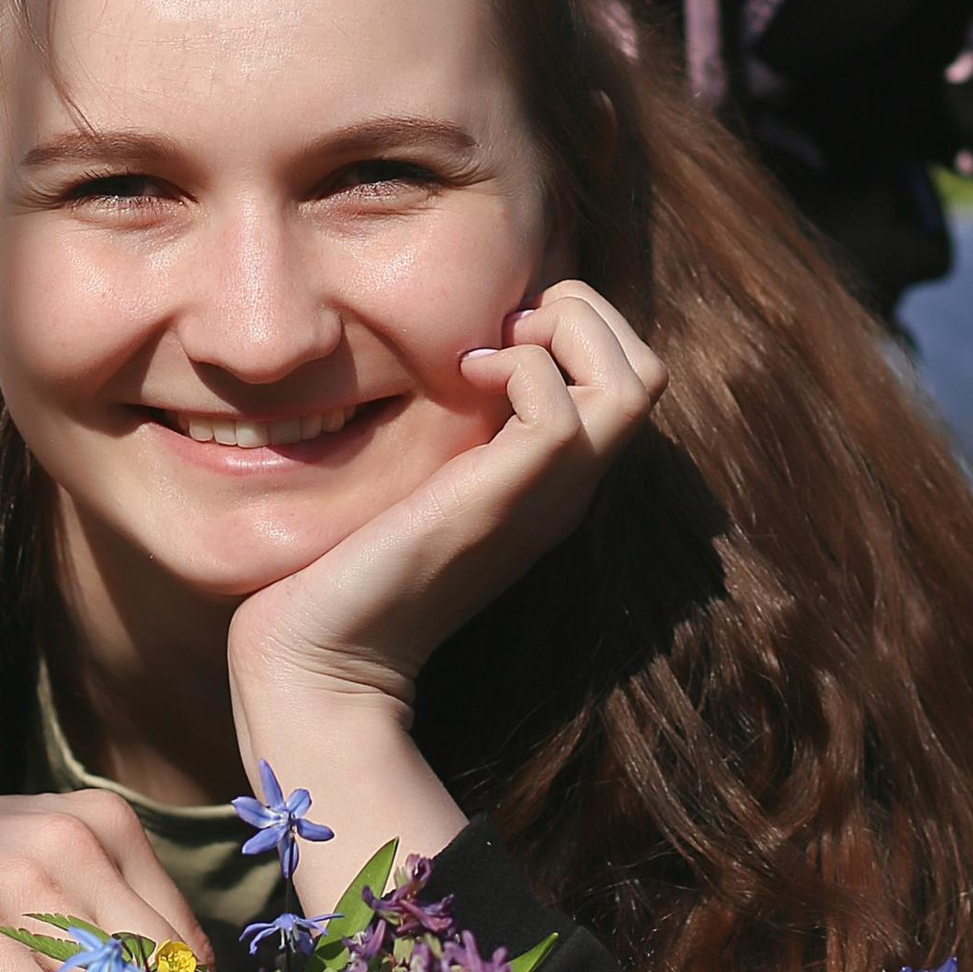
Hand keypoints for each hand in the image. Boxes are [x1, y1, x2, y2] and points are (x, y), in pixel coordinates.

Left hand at [227, 279, 666, 718]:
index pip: (625, 380)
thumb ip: (450, 429)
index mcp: (553, 480)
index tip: (493, 335)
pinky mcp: (507, 500)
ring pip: (634, 381)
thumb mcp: (419, 475)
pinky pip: (561, 408)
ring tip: (490, 351)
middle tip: (501, 332)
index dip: (572, 327)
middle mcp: (568, 488)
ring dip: (564, 330)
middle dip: (582, 313)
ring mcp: (548, 496)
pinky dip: (520, 365)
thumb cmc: (351, 565)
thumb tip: (449, 356)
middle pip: (647, 372)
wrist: (325, 657)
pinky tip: (464, 377)